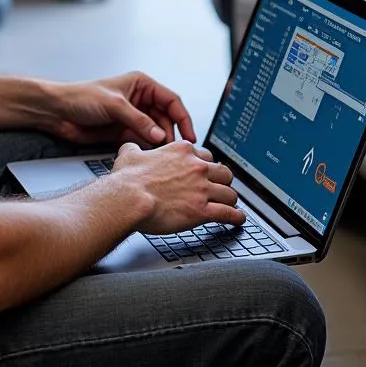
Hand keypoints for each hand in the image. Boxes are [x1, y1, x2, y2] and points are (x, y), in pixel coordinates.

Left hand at [41, 72, 197, 147]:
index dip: (183, 118)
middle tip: (175, 150)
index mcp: (142, 85)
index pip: (171, 101)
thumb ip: (138, 120)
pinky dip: (148, 149)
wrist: (57, 112)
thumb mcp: (114, 105)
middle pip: (166, 119)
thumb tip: (159, 135)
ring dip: (160, 143)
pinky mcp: (124, 133)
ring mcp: (133, 118)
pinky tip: (150, 157)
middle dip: (172, 134)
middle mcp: (140, 101)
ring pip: (156, 132)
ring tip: (163, 155)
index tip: (190, 135)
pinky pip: (143, 142)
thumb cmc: (81, 97)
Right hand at [112, 141, 244, 233]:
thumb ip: (135, 148)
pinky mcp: (201, 210)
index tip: (205, 173)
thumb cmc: (127, 180)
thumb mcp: (129, 154)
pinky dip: (235, 217)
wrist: (128, 200)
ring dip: (230, 200)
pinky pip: (227, 212)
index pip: (206, 156)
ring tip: (230, 205)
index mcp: (182, 151)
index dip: (206, 166)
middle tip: (220, 188)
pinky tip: (238, 219)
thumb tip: (131, 147)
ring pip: (229, 192)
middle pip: (224, 172)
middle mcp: (196, 167)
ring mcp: (201, 189)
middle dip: (223, 181)